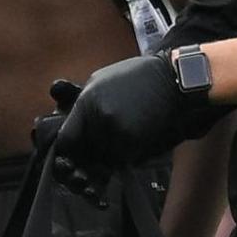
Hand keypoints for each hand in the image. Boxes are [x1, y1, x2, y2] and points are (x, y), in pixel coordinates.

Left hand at [49, 54, 193, 203]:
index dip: (67, 152)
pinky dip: (127, 155)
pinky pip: (124, 159)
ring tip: (126, 135)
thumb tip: (69, 126)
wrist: (170, 79)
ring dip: (110, 157)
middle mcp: (98, 119)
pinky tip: (137, 137)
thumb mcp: (99, 81)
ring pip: (105, 159)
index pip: (66, 140)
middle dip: (89, 158)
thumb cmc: (135, 78)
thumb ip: (82, 105)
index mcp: (86, 103)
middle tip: (99, 155)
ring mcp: (116, 132)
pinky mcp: (134, 141)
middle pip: (85, 154)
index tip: (71, 157)